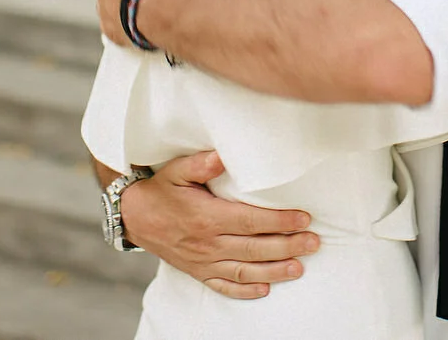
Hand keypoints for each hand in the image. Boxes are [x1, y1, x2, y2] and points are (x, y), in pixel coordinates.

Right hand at [121, 151, 319, 298]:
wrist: (133, 216)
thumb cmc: (161, 189)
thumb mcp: (176, 170)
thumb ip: (201, 163)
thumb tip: (223, 156)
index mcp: (206, 217)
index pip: (250, 221)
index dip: (279, 221)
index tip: (304, 219)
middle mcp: (207, 243)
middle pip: (253, 248)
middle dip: (287, 246)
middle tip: (314, 243)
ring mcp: (202, 261)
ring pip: (243, 271)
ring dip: (274, 271)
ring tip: (300, 268)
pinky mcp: (198, 272)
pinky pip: (223, 286)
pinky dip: (245, 291)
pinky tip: (265, 290)